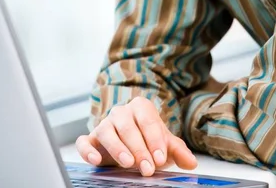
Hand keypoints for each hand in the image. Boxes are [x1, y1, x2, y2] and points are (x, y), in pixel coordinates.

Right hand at [76, 96, 197, 176]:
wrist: (132, 148)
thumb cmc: (149, 143)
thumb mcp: (164, 146)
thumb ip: (178, 151)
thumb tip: (191, 162)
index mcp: (140, 108)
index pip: (147, 119)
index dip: (154, 138)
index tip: (160, 158)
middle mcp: (121, 113)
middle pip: (128, 126)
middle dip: (139, 148)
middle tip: (148, 168)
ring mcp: (104, 124)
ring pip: (106, 131)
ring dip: (117, 147)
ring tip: (128, 163)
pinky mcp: (91, 139)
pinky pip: (84, 141)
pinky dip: (87, 150)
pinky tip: (95, 160)